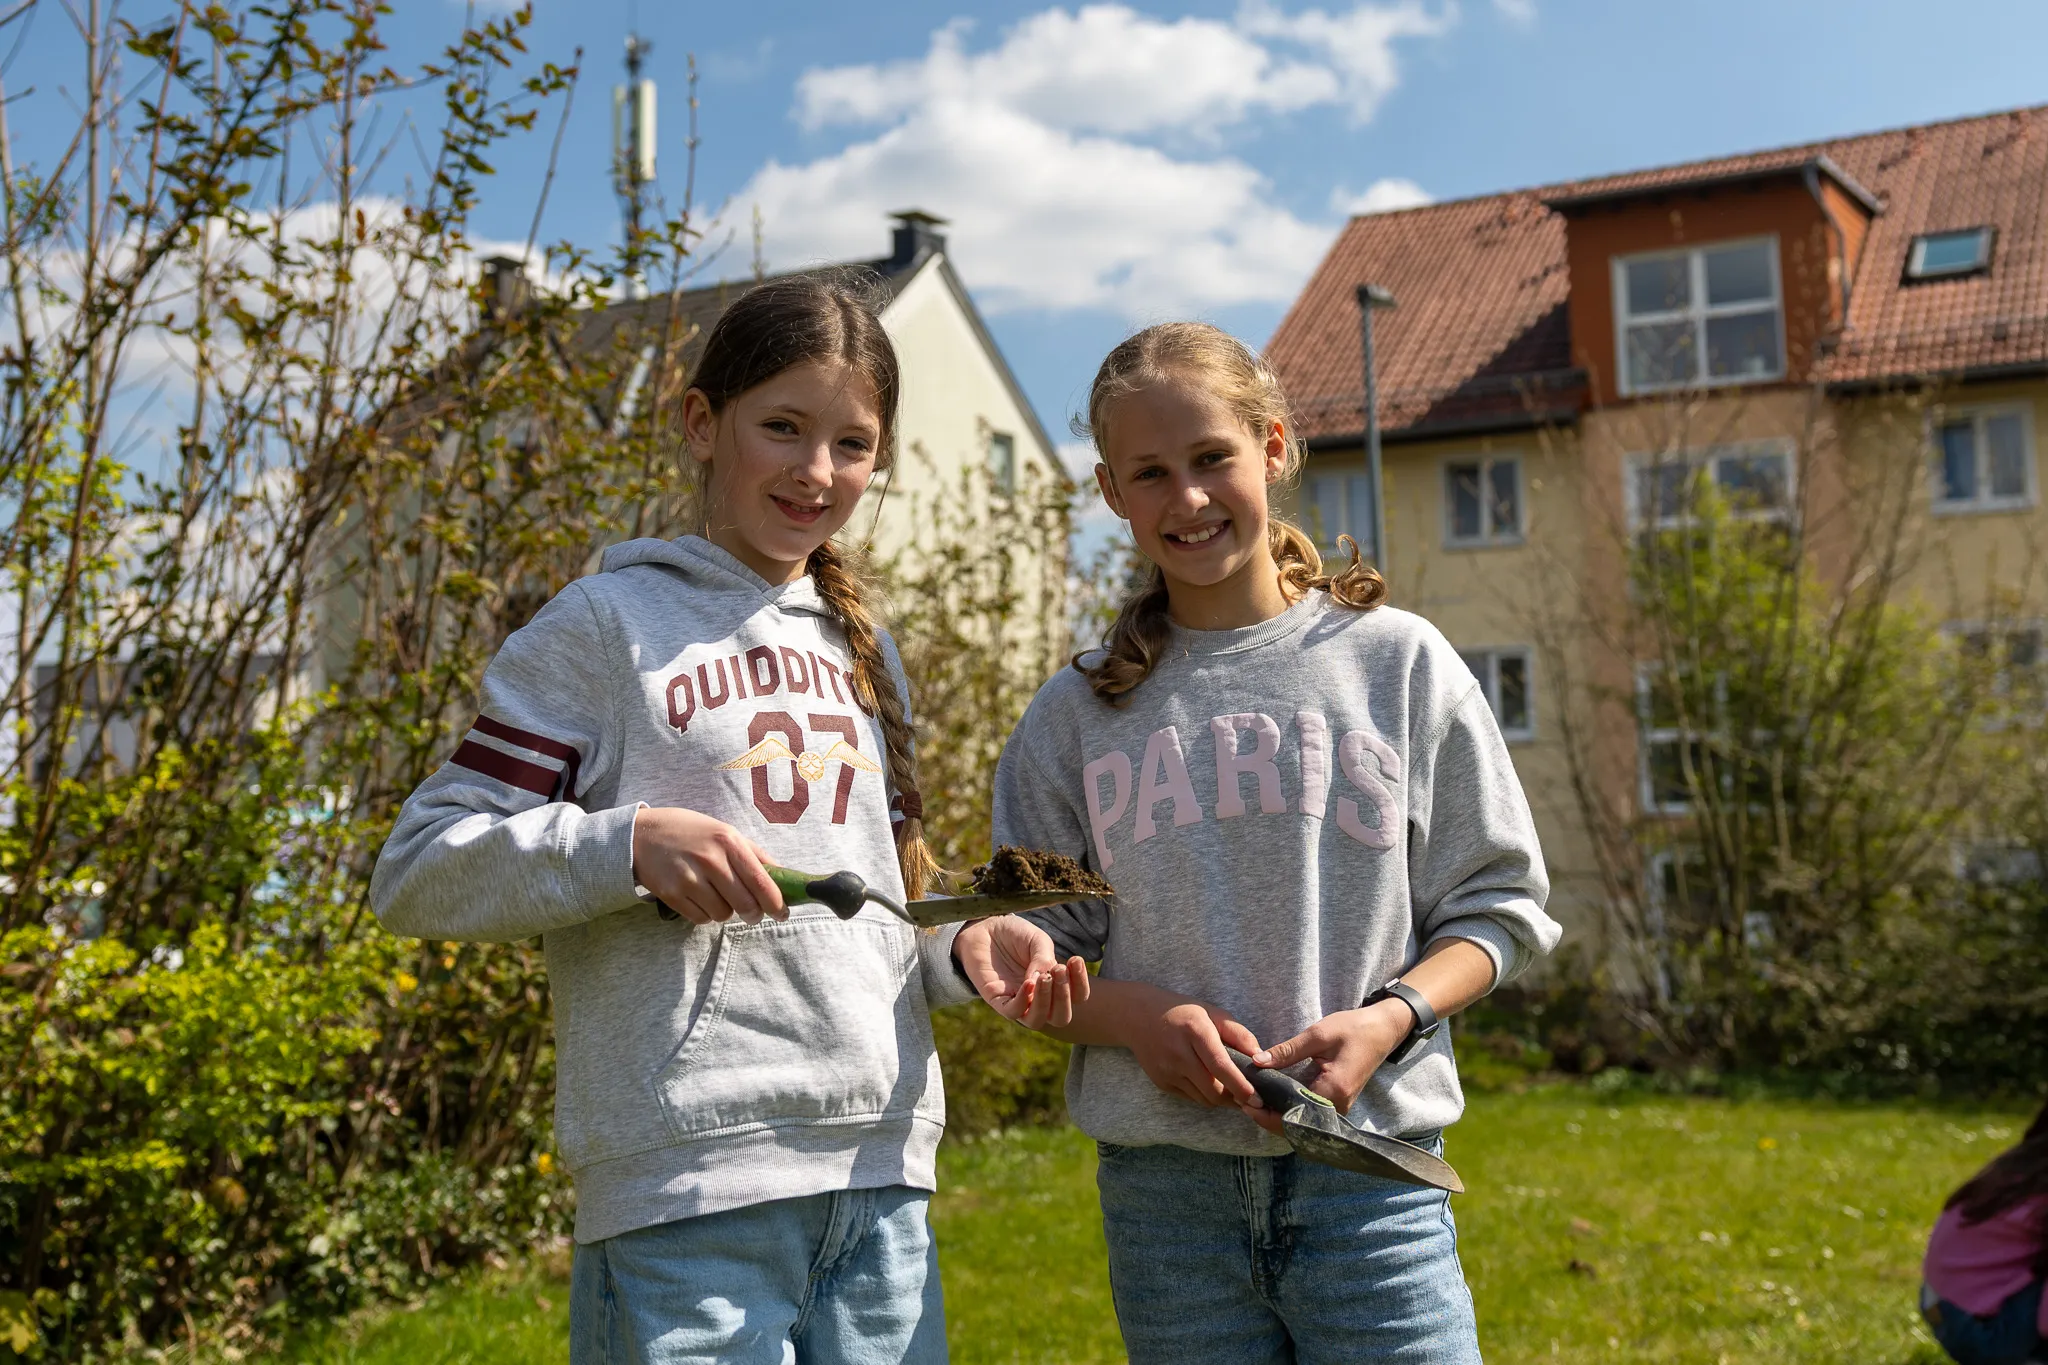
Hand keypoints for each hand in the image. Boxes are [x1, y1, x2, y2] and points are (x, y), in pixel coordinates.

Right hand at [631, 806, 784, 924]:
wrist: (642, 835)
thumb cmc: (690, 833)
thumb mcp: (725, 832)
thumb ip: (754, 854)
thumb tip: (783, 876)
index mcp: (728, 841)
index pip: (761, 881)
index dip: (776, 902)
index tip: (782, 913)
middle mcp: (710, 860)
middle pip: (745, 904)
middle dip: (753, 914)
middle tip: (752, 913)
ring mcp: (688, 878)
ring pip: (722, 915)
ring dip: (725, 911)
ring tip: (716, 895)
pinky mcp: (671, 894)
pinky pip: (700, 918)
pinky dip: (705, 914)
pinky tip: (699, 897)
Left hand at [953, 917, 1089, 1027]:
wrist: (986, 927)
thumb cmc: (1016, 935)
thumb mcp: (1037, 940)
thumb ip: (1044, 959)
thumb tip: (1043, 981)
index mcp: (1055, 986)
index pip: (1077, 997)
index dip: (1081, 983)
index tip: (1075, 960)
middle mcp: (1039, 999)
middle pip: (1061, 1017)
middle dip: (1064, 996)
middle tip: (1059, 970)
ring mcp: (1018, 1002)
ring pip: (1037, 1020)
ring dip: (1045, 1001)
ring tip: (1044, 978)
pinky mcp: (997, 1001)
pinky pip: (1013, 1012)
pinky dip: (1022, 1000)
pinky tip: (1028, 982)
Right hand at [1120, 984, 1262, 1109]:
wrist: (1137, 1016)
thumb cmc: (1181, 1012)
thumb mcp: (1211, 1012)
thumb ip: (1237, 1033)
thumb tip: (1259, 1056)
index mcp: (1194, 1031)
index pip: (1220, 1065)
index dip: (1240, 1085)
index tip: (1257, 1098)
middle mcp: (1178, 1053)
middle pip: (1213, 1089)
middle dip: (1235, 1098)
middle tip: (1252, 1098)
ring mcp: (1167, 1071)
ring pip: (1203, 1098)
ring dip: (1222, 1099)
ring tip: (1234, 1091)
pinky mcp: (1161, 1083)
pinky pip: (1191, 1097)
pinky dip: (1205, 1095)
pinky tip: (1210, 1084)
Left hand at [1246, 1000, 1411, 1124]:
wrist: (1383, 1029)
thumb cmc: (1353, 1029)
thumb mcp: (1318, 1035)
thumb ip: (1287, 1051)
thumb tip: (1257, 1061)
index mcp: (1333, 1090)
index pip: (1294, 1114)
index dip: (1267, 1114)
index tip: (1245, 1103)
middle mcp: (1338, 1106)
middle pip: (1297, 1124)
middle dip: (1268, 1117)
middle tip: (1242, 1102)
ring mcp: (1339, 1107)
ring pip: (1303, 1121)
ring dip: (1278, 1115)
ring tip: (1253, 1101)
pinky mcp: (1337, 1103)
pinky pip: (1310, 1113)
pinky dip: (1290, 1110)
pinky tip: (1272, 1099)